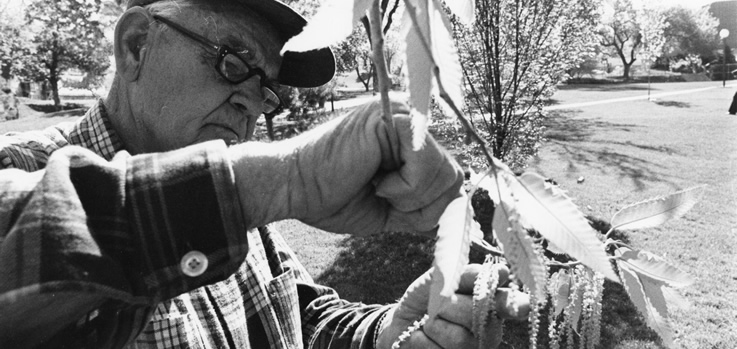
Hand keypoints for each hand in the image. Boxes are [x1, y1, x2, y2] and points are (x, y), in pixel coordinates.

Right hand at [251, 97, 463, 234]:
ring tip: (376, 187)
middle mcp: (411, 120)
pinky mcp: (393, 117)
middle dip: (421, 205)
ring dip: (411, 197)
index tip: (394, 207)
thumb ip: (428, 202)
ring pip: (445, 171)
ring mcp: (403, 114)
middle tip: (383, 197)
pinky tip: (376, 180)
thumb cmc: (334, 197)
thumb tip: (461, 202)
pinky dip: (405, 186)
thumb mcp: (394, 208)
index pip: (451, 177)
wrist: (294, 190)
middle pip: (454, 176)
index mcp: (410, 138)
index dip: (431, 206)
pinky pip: (426, 162)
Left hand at [376, 264, 529, 348]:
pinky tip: (423, 338)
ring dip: (434, 326)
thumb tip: (498, 270)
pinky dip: (422, 340)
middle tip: (437, 307)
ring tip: (429, 324)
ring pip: (460, 338)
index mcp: (489, 305)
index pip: (509, 303)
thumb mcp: (439, 280)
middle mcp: (488, 331)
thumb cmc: (425, 300)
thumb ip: (465, 274)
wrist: (400, 324)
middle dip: (449, 306)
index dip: (515, 304)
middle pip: (476, 316)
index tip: (521, 304)